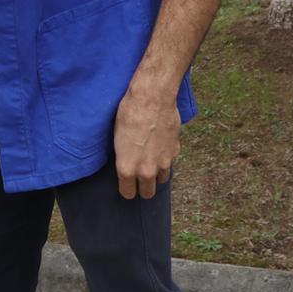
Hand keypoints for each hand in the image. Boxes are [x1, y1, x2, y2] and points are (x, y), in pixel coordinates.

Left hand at [112, 84, 181, 199]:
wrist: (152, 97)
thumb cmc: (129, 113)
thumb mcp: (117, 138)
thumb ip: (124, 157)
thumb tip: (128, 162)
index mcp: (127, 168)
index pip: (128, 193)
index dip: (126, 188)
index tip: (126, 183)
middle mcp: (146, 170)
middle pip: (147, 193)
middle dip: (143, 187)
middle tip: (140, 176)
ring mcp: (163, 162)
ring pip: (161, 179)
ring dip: (156, 173)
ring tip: (151, 159)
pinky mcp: (175, 151)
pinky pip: (170, 161)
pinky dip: (165, 156)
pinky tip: (160, 143)